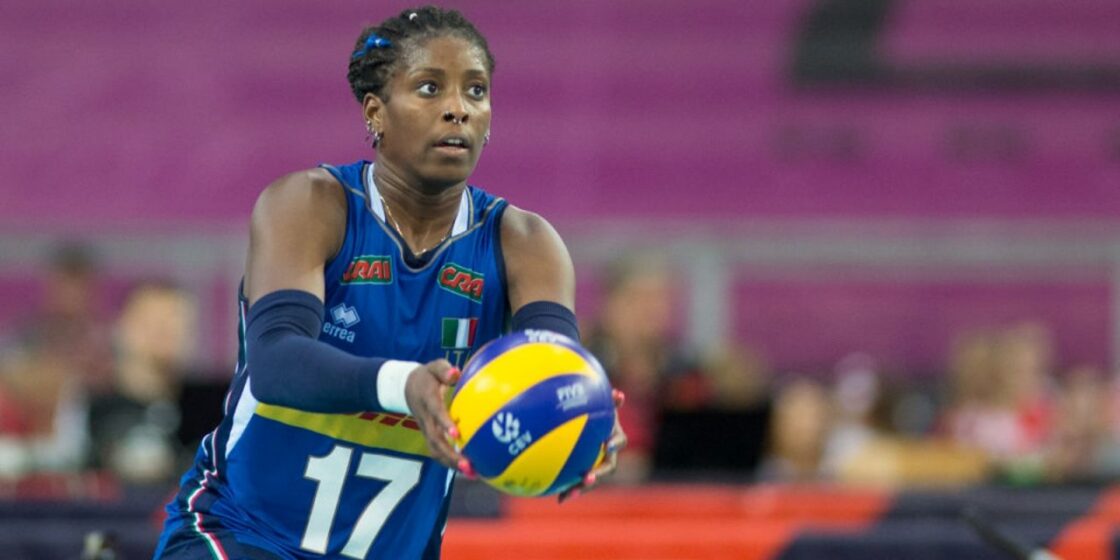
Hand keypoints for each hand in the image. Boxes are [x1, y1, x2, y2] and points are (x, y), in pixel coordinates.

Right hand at [404, 359, 473, 475]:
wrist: (406, 387)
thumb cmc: (427, 375)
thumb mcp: (434, 366)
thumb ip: (445, 370)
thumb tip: (456, 373)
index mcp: (428, 400)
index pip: (435, 413)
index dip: (444, 423)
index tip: (456, 434)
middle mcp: (426, 419)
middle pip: (435, 440)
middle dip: (451, 455)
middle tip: (469, 465)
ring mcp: (426, 429)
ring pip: (436, 450)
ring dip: (451, 463)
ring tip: (472, 473)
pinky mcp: (429, 436)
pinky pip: (438, 452)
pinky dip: (451, 462)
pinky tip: (469, 469)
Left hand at [558, 389, 626, 502]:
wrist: (585, 421)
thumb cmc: (594, 408)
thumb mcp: (600, 402)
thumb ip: (608, 400)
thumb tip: (619, 395)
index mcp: (614, 437)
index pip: (619, 440)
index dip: (615, 443)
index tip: (608, 446)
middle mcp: (608, 453)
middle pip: (607, 467)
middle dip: (598, 474)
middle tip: (588, 478)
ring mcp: (596, 464)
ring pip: (592, 479)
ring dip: (582, 488)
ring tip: (570, 495)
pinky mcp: (583, 472)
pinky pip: (577, 482)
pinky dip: (569, 491)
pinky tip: (559, 500)